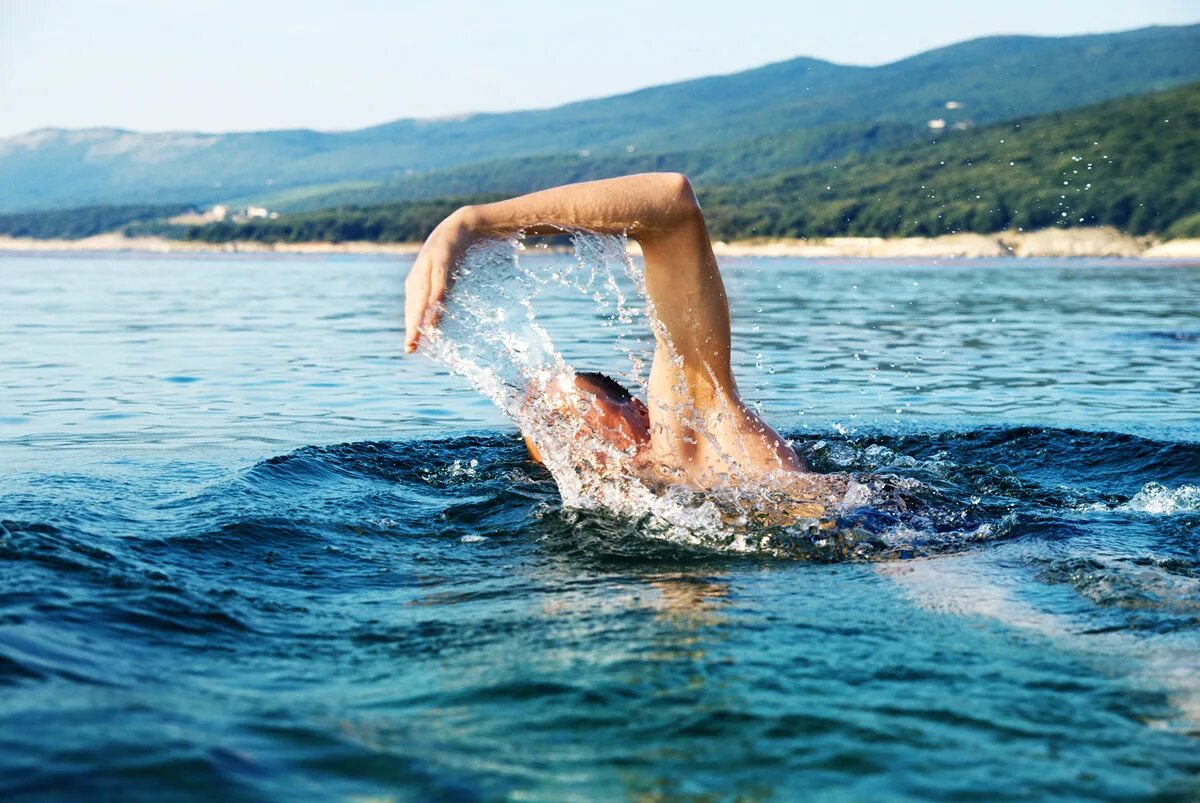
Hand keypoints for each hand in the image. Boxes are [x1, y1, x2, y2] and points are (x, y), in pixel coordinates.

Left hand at [403, 207, 480, 352]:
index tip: (411, 349)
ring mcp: (431, 260)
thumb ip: (446, 294)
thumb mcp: (454, 276)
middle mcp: (420, 270)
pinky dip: (438, 289)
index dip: (412, 327)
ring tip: (419, 332)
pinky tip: (436, 304)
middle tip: (410, 348)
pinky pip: (440, 274)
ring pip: (424, 291)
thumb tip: (444, 317)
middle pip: (414, 303)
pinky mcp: (445, 252)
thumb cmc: (463, 251)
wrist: (471, 221)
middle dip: (412, 326)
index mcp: (420, 278)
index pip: (413, 307)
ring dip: (421, 312)